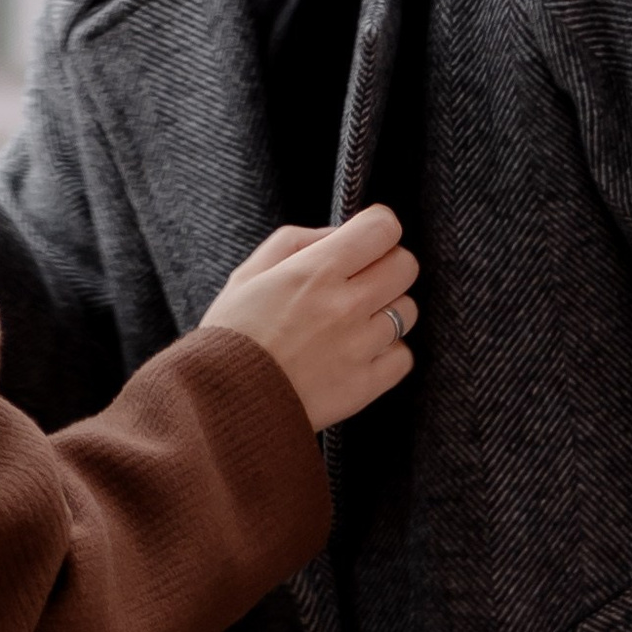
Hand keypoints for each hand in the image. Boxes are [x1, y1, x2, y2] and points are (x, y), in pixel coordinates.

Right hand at [205, 208, 417, 432]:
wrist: (224, 403)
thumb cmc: (232, 335)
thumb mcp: (249, 273)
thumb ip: (296, 241)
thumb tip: (339, 234)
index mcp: (316, 271)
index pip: (383, 228)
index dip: (377, 229)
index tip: (365, 240)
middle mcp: (346, 304)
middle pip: (406, 266)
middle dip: (387, 265)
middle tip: (362, 280)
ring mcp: (359, 346)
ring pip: (407, 311)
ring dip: (387, 311)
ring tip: (354, 323)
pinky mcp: (365, 384)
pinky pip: (403, 356)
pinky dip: (388, 353)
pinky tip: (358, 353)